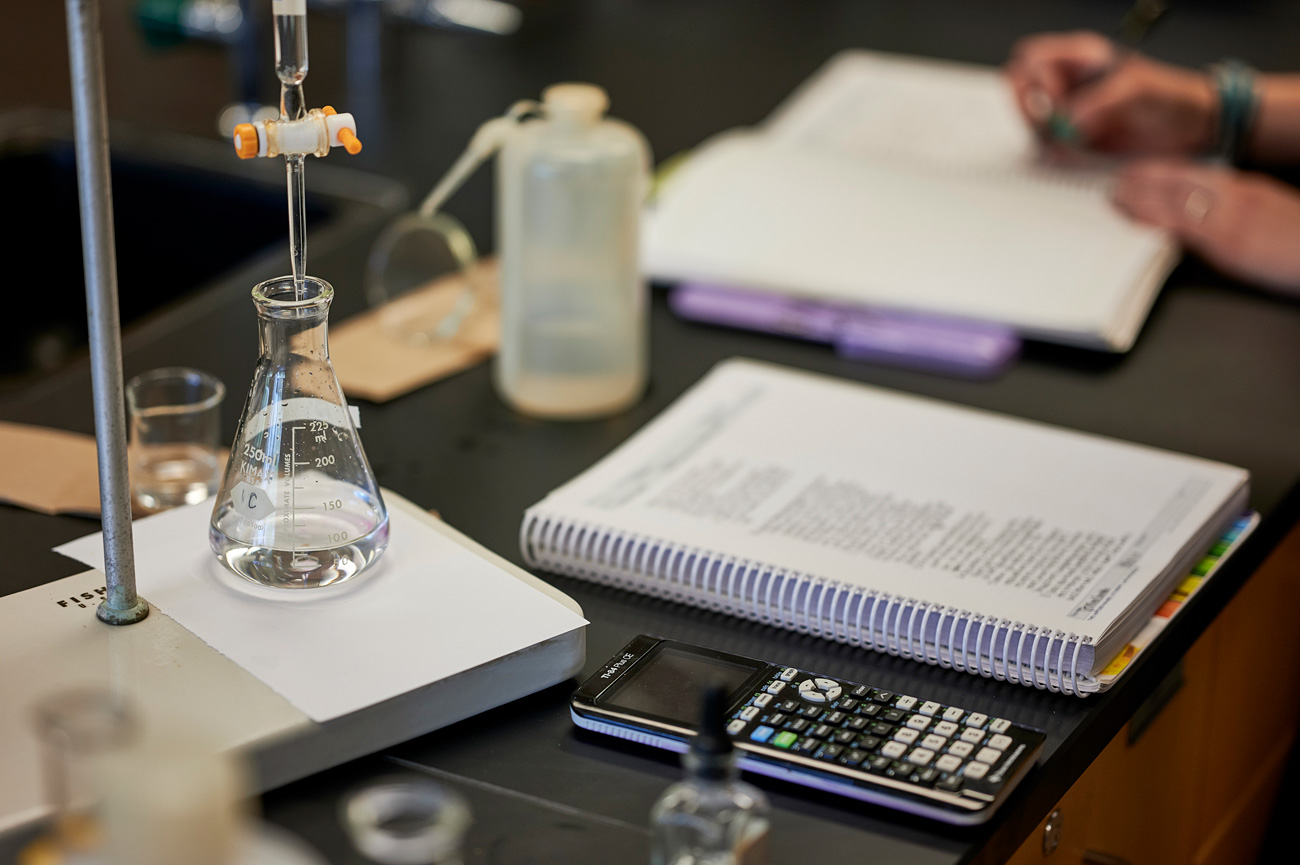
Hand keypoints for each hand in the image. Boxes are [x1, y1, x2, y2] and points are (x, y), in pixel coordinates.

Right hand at [1005, 31, 1215, 155]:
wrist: (1191, 131)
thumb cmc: (1171, 98)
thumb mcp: (1137, 90)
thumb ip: (1099, 101)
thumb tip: (1067, 119)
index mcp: (1079, 58)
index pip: (1030, 59)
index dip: (1034, 79)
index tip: (1056, 100)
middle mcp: (1067, 85)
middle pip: (1018, 91)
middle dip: (1030, 111)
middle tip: (1056, 126)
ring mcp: (1066, 116)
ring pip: (1028, 124)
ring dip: (1044, 136)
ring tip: (1077, 142)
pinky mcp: (1071, 144)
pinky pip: (1045, 150)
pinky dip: (1055, 157)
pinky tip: (1081, 154)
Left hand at [1113, 159, 1299, 291]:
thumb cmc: (1299, 239)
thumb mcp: (1268, 211)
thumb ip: (1237, 207)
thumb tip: (1205, 214)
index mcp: (1244, 189)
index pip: (1195, 173)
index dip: (1163, 170)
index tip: (1139, 169)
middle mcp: (1235, 197)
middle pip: (1180, 180)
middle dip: (1145, 178)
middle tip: (1115, 177)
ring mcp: (1230, 218)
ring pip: (1176, 199)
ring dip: (1142, 196)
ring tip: (1114, 195)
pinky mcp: (1230, 241)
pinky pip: (1185, 226)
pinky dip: (1157, 220)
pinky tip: (1137, 219)